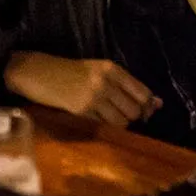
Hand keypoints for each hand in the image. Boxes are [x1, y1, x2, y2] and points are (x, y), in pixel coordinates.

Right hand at [5, 52, 161, 126]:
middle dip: (132, 117)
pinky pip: (104, 125)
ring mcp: (93, 97)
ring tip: (106, 117)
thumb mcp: (98, 71)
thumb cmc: (69, 72)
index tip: (143, 111)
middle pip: (135, 110)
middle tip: (120, 114)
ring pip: (122, 121)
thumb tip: (157, 104)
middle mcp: (106, 81)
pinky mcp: (81, 110)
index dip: (147, 106)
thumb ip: (126, 86)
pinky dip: (104, 126)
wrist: (37, 73)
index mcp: (112, 69)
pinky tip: (94, 118)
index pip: (143, 93)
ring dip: (118, 124)